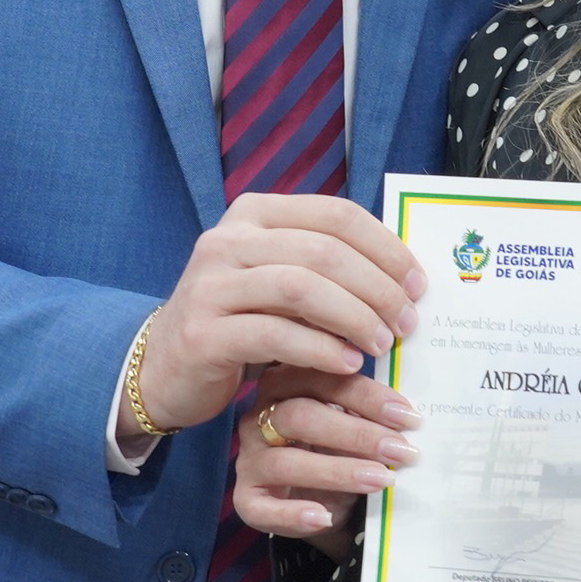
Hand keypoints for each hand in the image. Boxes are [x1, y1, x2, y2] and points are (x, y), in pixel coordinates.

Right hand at [134, 192, 425, 434]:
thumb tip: (404, 277)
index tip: (417, 283)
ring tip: (381, 343)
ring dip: (353, 316)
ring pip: (300, 287)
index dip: (385, 247)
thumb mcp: (278, 281)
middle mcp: (226, 240)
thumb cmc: (239, 321)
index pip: (335, 214)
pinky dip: (320, 349)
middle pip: (323, 250)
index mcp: (253, 214)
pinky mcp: (203, 333)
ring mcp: (209, 285)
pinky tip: (347, 364)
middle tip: (406, 322)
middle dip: (376, 286)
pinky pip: (274, 334)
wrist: (163, 367)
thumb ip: (325, 268)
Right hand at [231, 364, 423, 554]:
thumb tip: (409, 417)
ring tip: (380, 480)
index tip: (407, 416)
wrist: (323, 500)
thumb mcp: (354, 426)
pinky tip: (324, 517)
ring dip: (337, 472)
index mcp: (285, 385)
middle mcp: (259, 418)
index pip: (321, 379)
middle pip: (299, 416)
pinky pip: (261, 507)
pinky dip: (292, 514)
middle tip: (399, 450)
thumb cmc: (340, 450)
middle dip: (356, 434)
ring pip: (284, 462)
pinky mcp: (247, 499)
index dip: (366, 396)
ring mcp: (250, 459)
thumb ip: (370, 415)